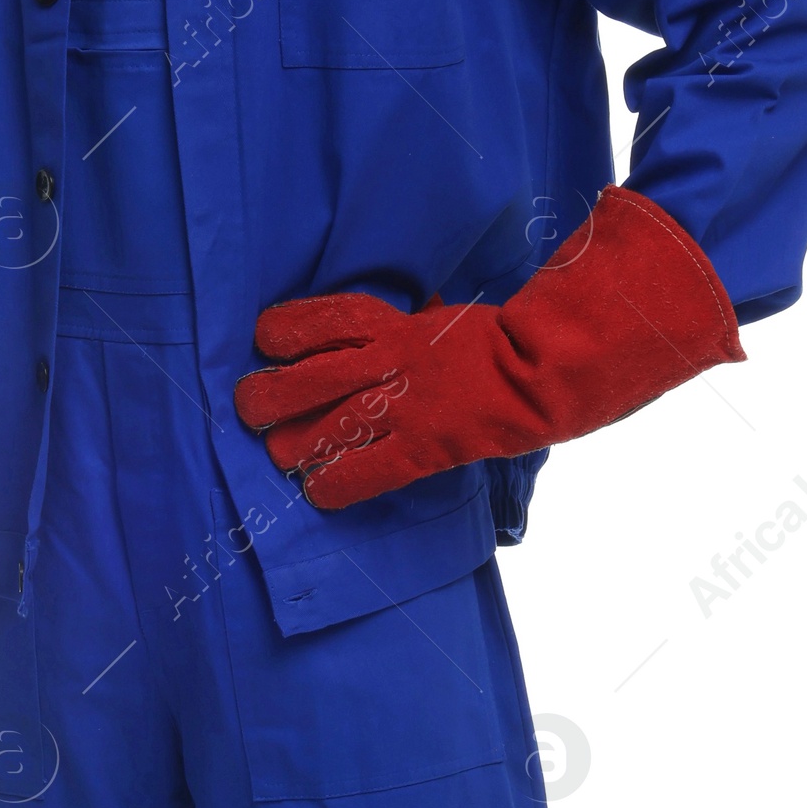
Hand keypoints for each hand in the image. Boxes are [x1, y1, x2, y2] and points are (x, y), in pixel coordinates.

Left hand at [234, 187, 741, 510]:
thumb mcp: (457, 320)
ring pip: (322, 423)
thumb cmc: (514, 344)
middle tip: (250, 405)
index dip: (285, 328)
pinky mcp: (420, 445)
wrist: (556, 369)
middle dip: (268, 392)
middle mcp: (391, 359)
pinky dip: (333, 484)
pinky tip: (318, 491)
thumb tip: (423, 319)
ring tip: (276, 452)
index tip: (267, 337)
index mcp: (401, 324)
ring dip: (289, 442)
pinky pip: (360, 471)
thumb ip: (426, 325)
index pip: (326, 316)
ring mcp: (403, 404)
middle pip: (306, 373)